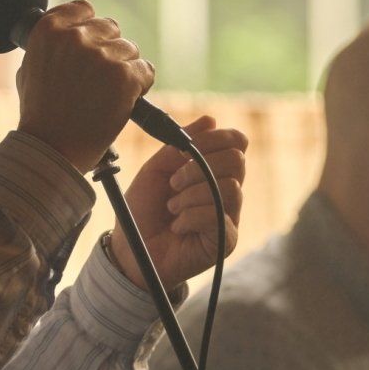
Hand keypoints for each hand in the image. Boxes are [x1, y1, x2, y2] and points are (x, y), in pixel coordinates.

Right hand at [14, 0, 154, 172]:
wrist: (53, 150)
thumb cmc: (40, 116)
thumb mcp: (29, 70)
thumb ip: (50, 46)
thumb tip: (69, 34)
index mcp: (49, 30)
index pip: (83, 9)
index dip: (89, 30)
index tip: (89, 47)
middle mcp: (75, 37)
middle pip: (110, 28)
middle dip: (108, 50)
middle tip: (98, 80)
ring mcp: (102, 56)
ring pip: (130, 50)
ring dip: (124, 70)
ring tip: (106, 96)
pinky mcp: (125, 76)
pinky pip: (145, 70)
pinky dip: (139, 86)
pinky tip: (122, 102)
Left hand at [108, 116, 248, 290]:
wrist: (131, 250)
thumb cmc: (143, 210)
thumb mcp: (157, 169)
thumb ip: (181, 144)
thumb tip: (211, 119)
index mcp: (214, 169)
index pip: (237, 142)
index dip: (214, 139)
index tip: (185, 151)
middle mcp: (227, 191)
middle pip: (237, 160)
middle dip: (197, 168)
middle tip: (173, 184)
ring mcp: (229, 216)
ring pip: (229, 187)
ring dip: (191, 195)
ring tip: (173, 208)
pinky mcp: (227, 240)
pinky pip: (219, 216)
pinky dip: (191, 217)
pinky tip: (178, 226)